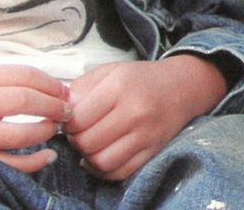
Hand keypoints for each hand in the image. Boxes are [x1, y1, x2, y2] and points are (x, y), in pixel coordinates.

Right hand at [0, 65, 71, 172]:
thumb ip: (5, 80)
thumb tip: (51, 86)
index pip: (20, 75)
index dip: (49, 82)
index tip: (65, 90)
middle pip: (23, 100)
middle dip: (53, 104)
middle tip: (67, 110)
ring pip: (19, 134)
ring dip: (46, 130)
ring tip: (55, 127)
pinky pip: (11, 164)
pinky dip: (35, 162)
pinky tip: (48, 155)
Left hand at [62, 56, 227, 180]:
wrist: (181, 87)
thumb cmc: (139, 77)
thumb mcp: (109, 70)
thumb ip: (82, 87)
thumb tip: (61, 107)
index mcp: (118, 87)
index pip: (79, 117)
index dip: (66, 122)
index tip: (66, 118)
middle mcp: (133, 112)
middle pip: (88, 142)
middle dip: (74, 140)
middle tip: (75, 133)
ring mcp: (145, 136)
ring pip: (103, 161)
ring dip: (87, 157)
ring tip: (87, 145)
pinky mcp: (153, 152)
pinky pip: (122, 172)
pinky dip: (104, 170)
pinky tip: (99, 157)